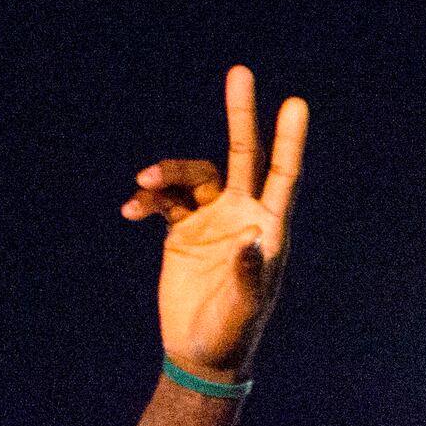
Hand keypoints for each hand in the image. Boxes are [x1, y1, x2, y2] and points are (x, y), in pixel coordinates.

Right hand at [126, 64, 308, 384]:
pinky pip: (164, 201)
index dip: (289, 140)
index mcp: (267, 229)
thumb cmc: (230, 334)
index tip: (295, 103)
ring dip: (167, 174)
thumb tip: (252, 237)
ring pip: (191, 176)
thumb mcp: (243, 308)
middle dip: (241, 114)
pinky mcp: (182, 231)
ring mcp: (211, 220)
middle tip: (240, 72)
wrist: (199, 353)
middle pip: (241, 154)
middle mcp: (242, 215)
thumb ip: (249, 275)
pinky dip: (147, 199)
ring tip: (141, 186)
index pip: (282, 175)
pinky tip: (130, 211)